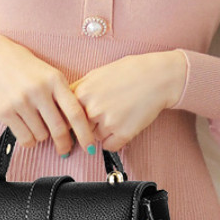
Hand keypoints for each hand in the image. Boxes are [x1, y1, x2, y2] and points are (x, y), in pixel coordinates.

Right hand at [0, 33, 97, 156]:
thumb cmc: (28, 70)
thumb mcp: (50, 76)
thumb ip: (64, 98)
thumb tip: (77, 130)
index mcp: (55, 80)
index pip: (75, 113)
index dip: (85, 133)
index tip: (90, 147)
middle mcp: (38, 91)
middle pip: (59, 129)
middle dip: (64, 144)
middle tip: (64, 149)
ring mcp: (20, 102)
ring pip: (41, 136)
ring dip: (43, 136)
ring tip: (38, 124)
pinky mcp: (5, 112)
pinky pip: (25, 139)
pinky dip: (30, 140)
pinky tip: (28, 130)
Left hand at [68, 50, 187, 151]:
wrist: (157, 77)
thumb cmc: (128, 72)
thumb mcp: (96, 74)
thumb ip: (78, 90)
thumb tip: (63, 105)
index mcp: (82, 93)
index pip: (65, 116)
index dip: (70, 120)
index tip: (73, 124)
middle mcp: (92, 109)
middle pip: (79, 129)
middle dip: (87, 126)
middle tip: (101, 116)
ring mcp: (108, 122)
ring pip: (94, 138)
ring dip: (102, 132)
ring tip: (116, 115)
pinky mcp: (124, 133)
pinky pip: (109, 146)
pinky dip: (114, 140)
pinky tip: (122, 126)